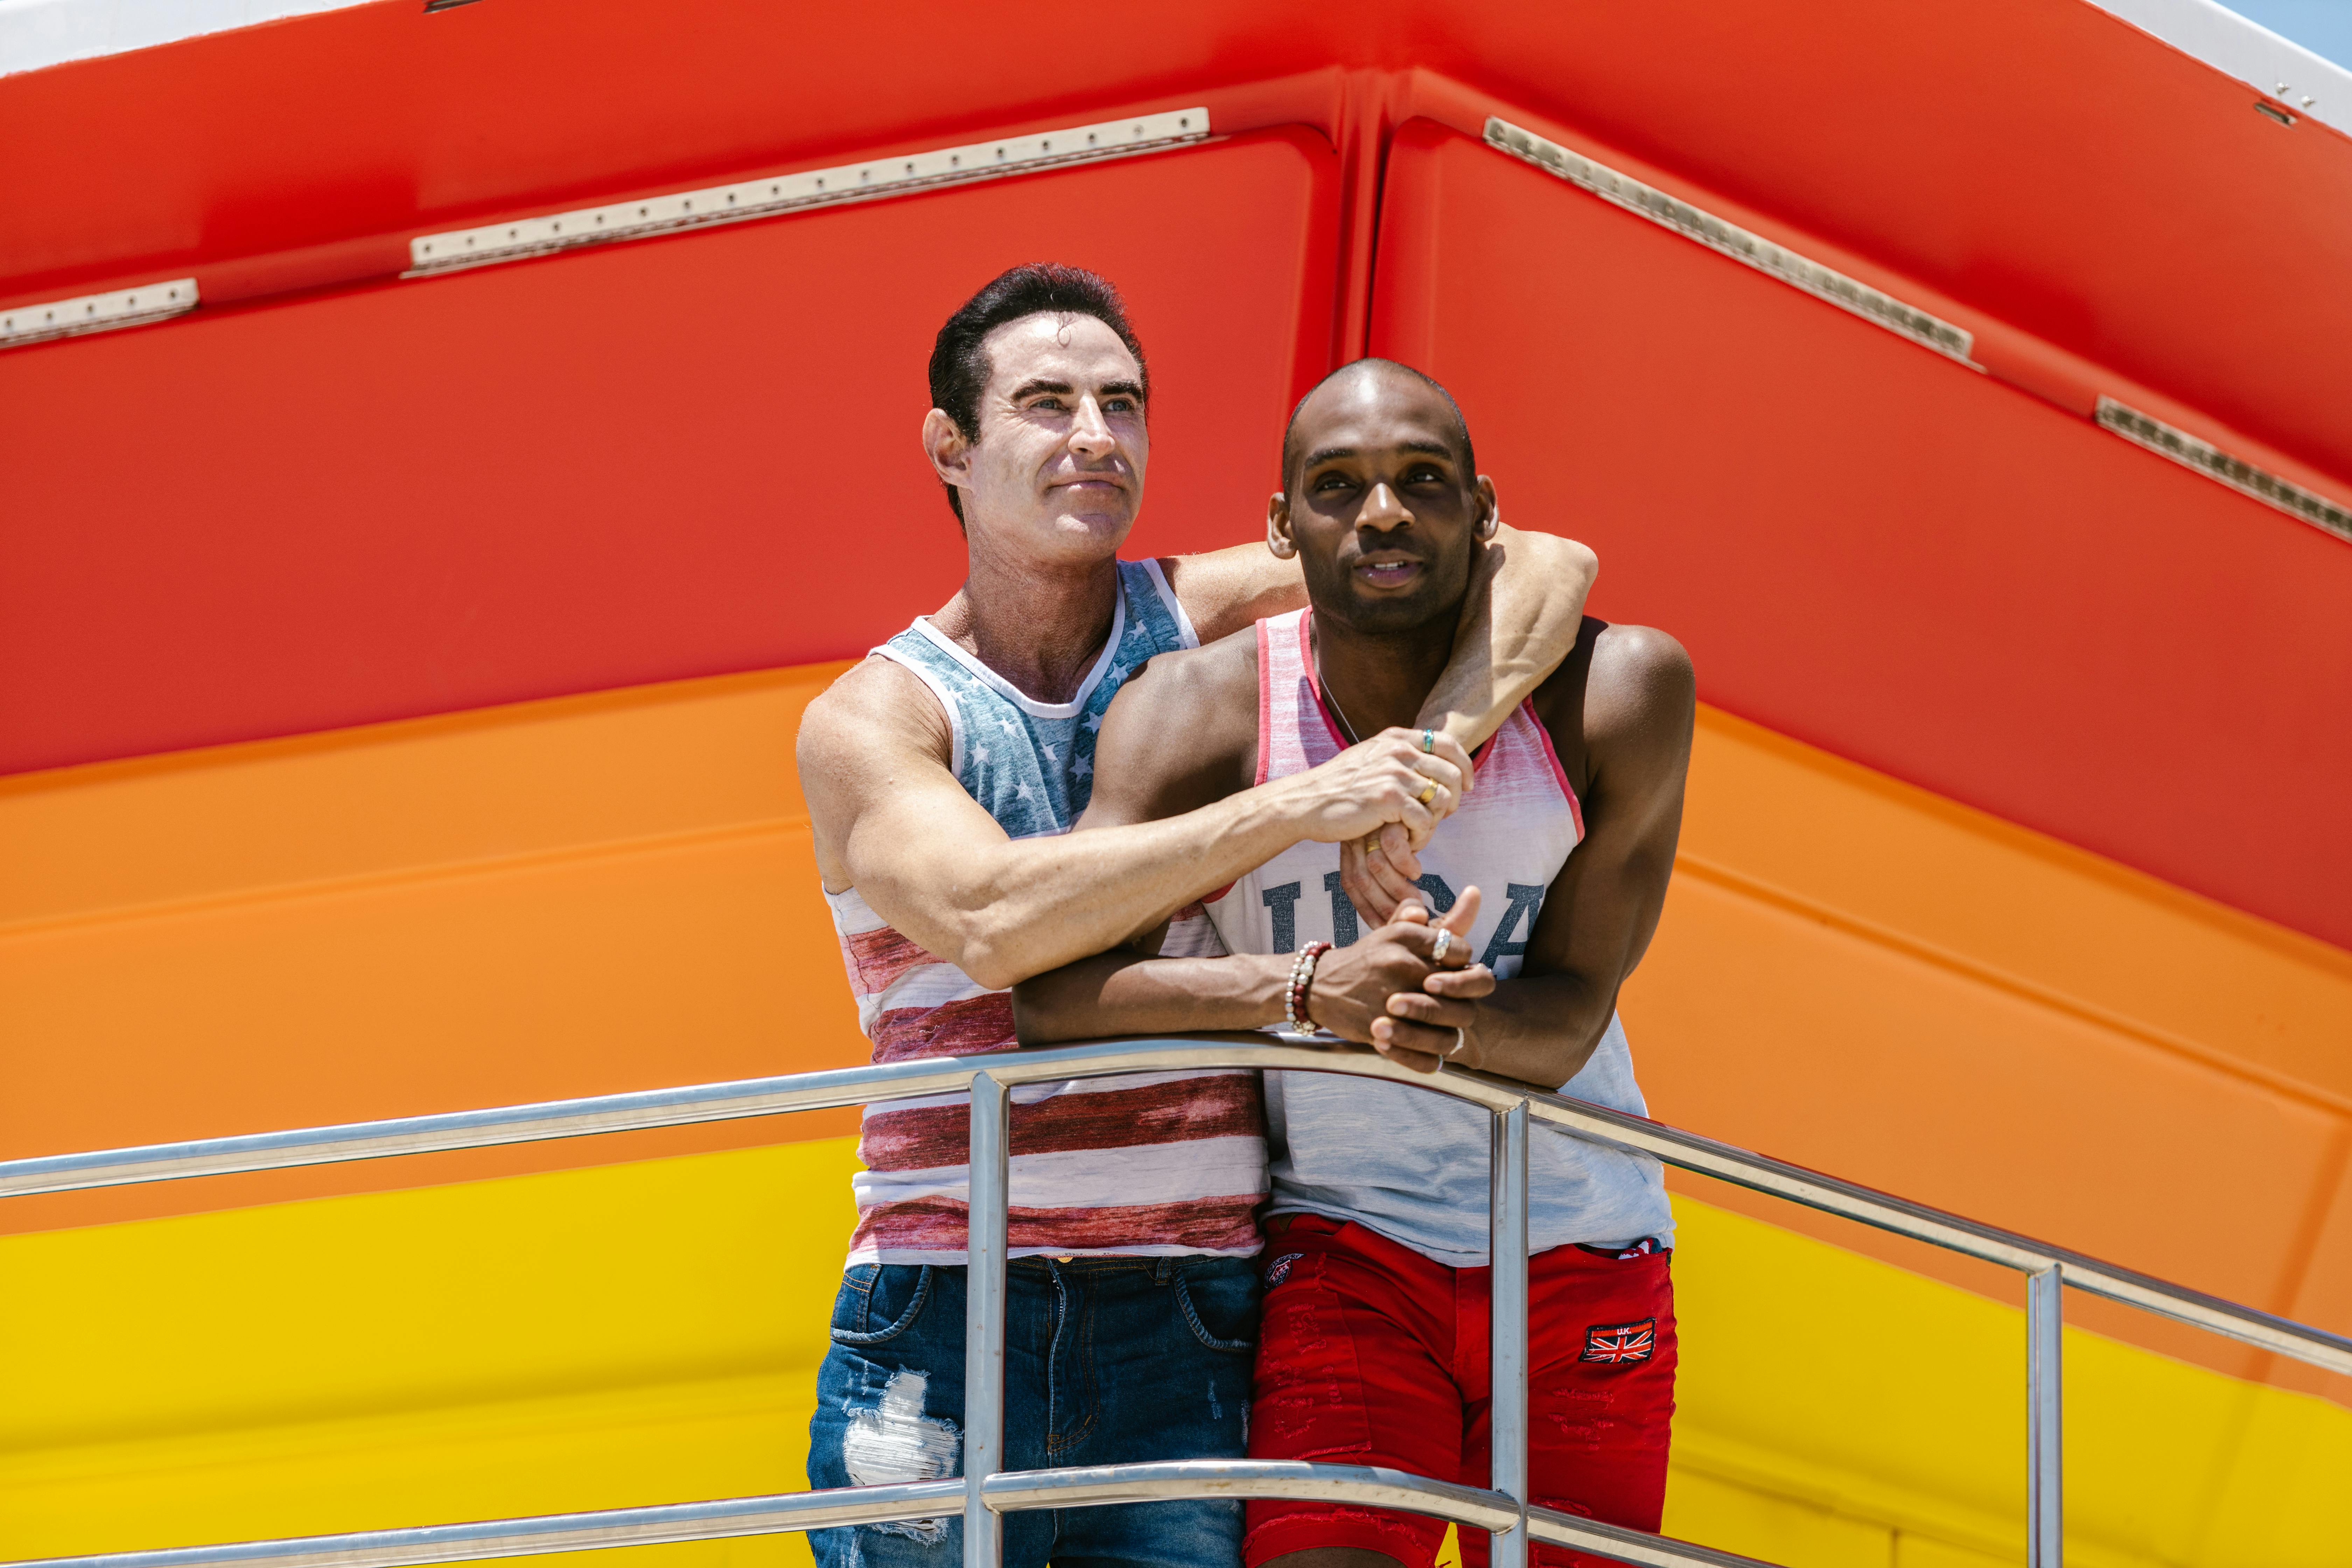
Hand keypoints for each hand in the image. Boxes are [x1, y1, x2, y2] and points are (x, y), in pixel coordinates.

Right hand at [1280, 728, 1472, 852]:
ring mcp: (1393, 773)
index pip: (1448, 743)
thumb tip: (1431, 761)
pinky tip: (1407, 840)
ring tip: (1421, 830)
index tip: (1466, 785)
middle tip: (1444, 815)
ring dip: (1437, 819)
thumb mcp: (1370, 757)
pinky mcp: (1388, 799)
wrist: (1307, 801)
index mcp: (1396, 738)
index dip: (1464, 765)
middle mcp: (1398, 751)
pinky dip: (1421, 835)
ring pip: (1441, 798)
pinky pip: (1424, 819)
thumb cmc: (1339, 786)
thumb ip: (1398, 754)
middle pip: (1451, 772)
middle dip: (1455, 798)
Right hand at [1304, 887, 1485, 1071]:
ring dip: (1447, 1031)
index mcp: (1405, 936)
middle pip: (1459, 990)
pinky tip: (1427, 1052)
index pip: (1459, 950)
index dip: (1464, 964)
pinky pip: (1421, 1053)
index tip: (1455, 971)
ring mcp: (1387, 997)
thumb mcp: (1390, 931)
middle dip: (1461, 1000)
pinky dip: (1427, 1057)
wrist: (1317, 984)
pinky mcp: (1377, 1028)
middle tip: (1452, 1004)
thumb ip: (1426, 919)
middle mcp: (1398, 962)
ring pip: (1446, 1026)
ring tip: (1439, 1029)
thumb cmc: (1365, 959)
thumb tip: (1471, 895)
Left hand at [1339, 821, 1422, 922]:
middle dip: (1385, 905)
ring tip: (1416, 898)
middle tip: (1409, 916)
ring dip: (1397, 887)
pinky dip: (1405, 863)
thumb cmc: (1407, 827)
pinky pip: (1392, 845)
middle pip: (1361, 880)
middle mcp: (1355, 838)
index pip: (1351, 886)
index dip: (1366, 910)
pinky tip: (1416, 871)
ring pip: (1375, 866)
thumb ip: (1387, 877)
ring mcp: (1369, 826)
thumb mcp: (1390, 851)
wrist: (1416, 793)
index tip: (1383, 927)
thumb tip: (1402, 915)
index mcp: (1350, 850)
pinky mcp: (1386, 814)